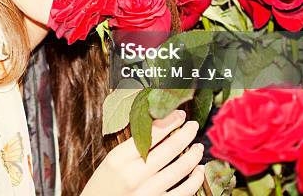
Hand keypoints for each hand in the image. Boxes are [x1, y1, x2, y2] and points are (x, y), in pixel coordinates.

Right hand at [82, 110, 203, 195]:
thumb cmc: (104, 185)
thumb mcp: (112, 160)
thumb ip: (133, 145)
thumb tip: (161, 126)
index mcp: (119, 158)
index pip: (151, 134)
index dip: (170, 121)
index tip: (179, 115)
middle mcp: (134, 176)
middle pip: (170, 149)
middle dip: (186, 134)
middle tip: (193, 126)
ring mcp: (147, 193)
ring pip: (181, 169)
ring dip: (194, 155)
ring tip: (198, 147)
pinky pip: (184, 192)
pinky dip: (195, 180)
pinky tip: (199, 171)